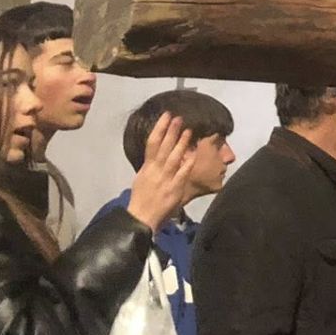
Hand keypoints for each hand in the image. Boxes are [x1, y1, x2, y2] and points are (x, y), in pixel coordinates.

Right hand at [125, 113, 197, 233]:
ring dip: (181, 143)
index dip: (159, 129)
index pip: (151, 144)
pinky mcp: (174, 188)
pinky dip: (188, 162)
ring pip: (173, 157)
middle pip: (163, 147)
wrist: (141, 217)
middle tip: (178, 117)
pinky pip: (182, 173)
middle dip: (171, 131)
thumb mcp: (142, 179)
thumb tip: (157, 154)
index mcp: (146, 167)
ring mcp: (165, 178)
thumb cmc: (142, 199)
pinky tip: (194, 153)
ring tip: (189, 130)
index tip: (166, 116)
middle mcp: (155, 170)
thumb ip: (151, 166)